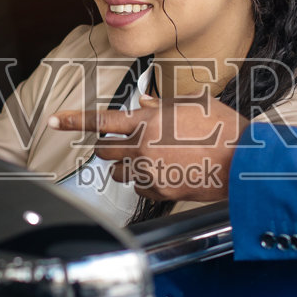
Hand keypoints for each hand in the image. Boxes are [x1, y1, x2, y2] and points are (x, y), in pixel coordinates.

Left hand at [49, 94, 244, 202]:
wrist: (243, 161)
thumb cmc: (222, 128)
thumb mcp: (192, 104)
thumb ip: (160, 105)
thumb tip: (141, 105)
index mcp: (148, 121)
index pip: (101, 121)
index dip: (74, 121)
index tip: (54, 121)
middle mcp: (143, 146)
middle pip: (105, 150)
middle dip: (109, 146)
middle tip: (125, 144)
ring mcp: (150, 172)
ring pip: (119, 172)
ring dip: (127, 165)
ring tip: (153, 158)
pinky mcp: (160, 192)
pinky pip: (138, 187)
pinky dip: (144, 180)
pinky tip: (166, 172)